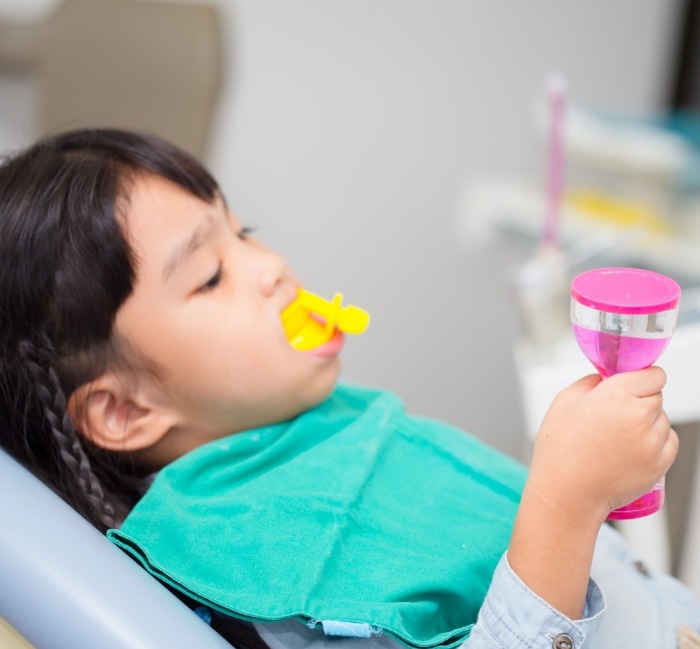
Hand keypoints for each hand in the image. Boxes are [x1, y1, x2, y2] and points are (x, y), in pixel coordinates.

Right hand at [527, 366, 677, 524]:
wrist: (567, 493)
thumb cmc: (560, 450)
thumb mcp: (563, 403)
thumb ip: (588, 382)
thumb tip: (604, 378)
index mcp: (616, 395)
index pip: (653, 375)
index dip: (642, 378)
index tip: (633, 385)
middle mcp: (639, 415)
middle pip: (657, 396)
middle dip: (640, 401)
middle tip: (615, 416)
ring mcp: (652, 441)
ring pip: (663, 420)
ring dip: (648, 423)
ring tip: (619, 438)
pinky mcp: (660, 464)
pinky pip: (669, 443)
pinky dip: (656, 443)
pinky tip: (631, 450)